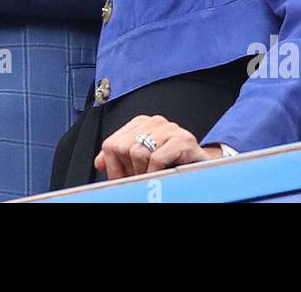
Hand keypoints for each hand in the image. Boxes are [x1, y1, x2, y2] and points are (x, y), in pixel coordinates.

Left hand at [95, 114, 232, 179]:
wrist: (201, 169)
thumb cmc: (169, 166)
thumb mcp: (140, 161)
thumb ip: (117, 159)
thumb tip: (98, 162)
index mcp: (140, 123)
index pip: (111, 143)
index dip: (114, 166)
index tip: (124, 177)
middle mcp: (154, 121)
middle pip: (122, 147)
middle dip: (128, 169)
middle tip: (140, 179)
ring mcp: (170, 128)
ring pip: (138, 152)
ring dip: (143, 173)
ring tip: (153, 176)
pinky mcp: (184, 140)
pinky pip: (157, 158)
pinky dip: (156, 172)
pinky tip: (163, 174)